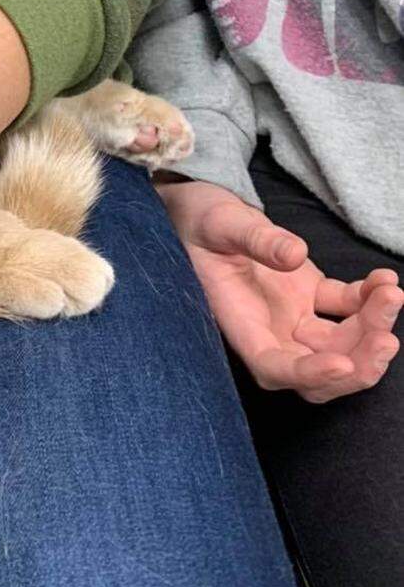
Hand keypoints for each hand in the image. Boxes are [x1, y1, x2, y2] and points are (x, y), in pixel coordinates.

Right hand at [160, 178, 402, 401]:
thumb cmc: (201, 220)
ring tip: (391, 294)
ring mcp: (292, 315)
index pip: (273, 367)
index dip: (308, 375)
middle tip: (385, 339)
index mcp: (239, 322)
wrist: (203, 211)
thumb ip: (256, 239)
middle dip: (357, 365)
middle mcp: (269, 329)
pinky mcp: (310, 295)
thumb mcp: (222, 223)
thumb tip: (295, 255)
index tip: (342, 363)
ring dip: (372, 330)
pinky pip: (347, 309)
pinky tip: (383, 279)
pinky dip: (371, 300)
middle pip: (317, 375)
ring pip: (340, 345)